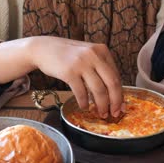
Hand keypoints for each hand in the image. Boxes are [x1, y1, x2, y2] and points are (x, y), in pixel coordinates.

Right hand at [0, 36, 122, 117]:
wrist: (43, 48)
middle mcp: (94, 55)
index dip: (120, 94)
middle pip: (112, 83)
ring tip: (100, 113)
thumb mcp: (87, 55)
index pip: (116, 76)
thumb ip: (100, 68)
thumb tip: (113, 94)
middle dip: (115, 102)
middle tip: (114, 114)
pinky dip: (84, 102)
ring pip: (98, 89)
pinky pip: (81, 92)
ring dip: (101, 105)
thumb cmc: (67, 55)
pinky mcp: (69, 71)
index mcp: (102, 50)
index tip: (120, 107)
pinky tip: (85, 106)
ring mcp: (81, 63)